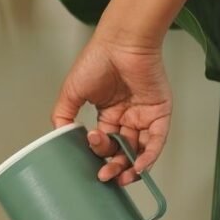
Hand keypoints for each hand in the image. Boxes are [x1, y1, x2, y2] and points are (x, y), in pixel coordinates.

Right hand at [51, 33, 171, 185]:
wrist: (120, 43)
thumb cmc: (96, 60)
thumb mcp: (71, 92)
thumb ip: (63, 116)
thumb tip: (58, 138)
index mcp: (108, 113)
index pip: (104, 142)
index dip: (97, 152)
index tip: (89, 157)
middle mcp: (127, 116)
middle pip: (122, 150)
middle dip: (113, 165)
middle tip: (105, 175)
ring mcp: (144, 115)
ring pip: (140, 149)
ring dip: (132, 167)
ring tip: (121, 177)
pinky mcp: (160, 112)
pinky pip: (157, 140)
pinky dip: (149, 156)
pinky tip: (138, 167)